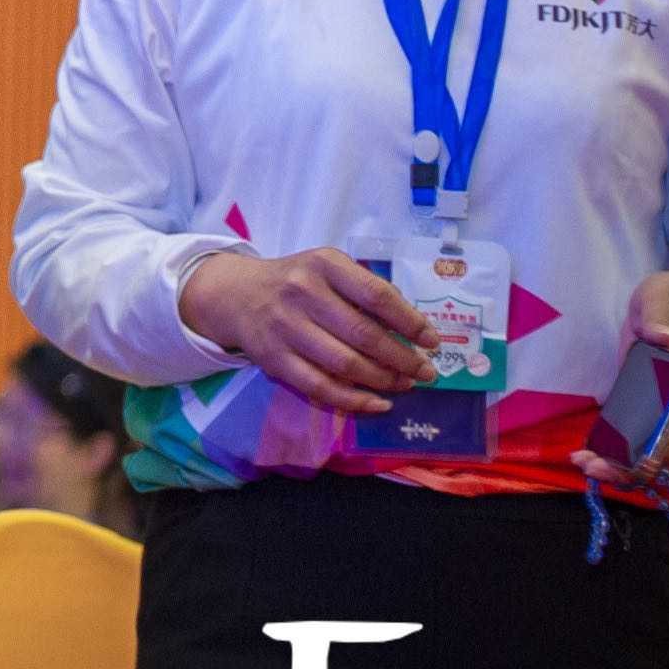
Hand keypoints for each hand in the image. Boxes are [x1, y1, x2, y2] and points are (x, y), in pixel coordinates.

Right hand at [177, 247, 433, 415]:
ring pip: (345, 364)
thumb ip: (365, 290)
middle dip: (403, 358)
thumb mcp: (328, 268)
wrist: (236, 295)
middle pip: (364, 334)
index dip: (410, 322)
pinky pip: (320, 387)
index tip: (432, 341)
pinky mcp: (274, 359)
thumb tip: (413, 331)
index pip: (377, 295)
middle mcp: (302, 293)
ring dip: (384, 380)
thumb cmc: (297, 281)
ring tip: (405, 385)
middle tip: (425, 372)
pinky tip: (377, 403)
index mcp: (324, 265)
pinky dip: (354, 400)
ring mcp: (285, 328)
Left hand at [583, 268, 668, 488]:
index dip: (654, 442)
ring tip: (583, 463)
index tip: (628, 454)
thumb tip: (663, 338)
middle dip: (629, 463)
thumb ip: (659, 315)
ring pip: (645, 445)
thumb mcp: (663, 296)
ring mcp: (661, 402)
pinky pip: (631, 431)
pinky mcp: (643, 400)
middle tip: (590, 466)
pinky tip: (585, 454)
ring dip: (617, 461)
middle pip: (661, 443)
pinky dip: (611, 447)